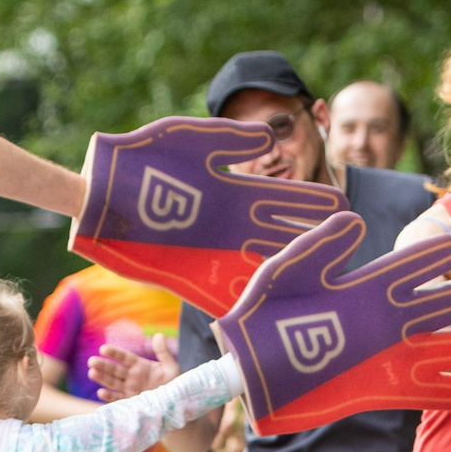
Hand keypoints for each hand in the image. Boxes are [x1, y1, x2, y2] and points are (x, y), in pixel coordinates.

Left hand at [73, 117, 348, 315]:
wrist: (100, 194)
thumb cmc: (140, 159)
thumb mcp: (187, 139)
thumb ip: (228, 140)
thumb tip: (270, 140)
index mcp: (232, 191)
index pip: (283, 197)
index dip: (312, 202)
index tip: (343, 204)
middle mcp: (229, 225)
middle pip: (281, 235)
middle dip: (312, 242)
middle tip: (351, 250)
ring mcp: (212, 252)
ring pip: (261, 265)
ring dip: (288, 276)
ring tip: (322, 287)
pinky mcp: (190, 277)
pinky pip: (226, 292)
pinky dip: (248, 302)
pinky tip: (274, 312)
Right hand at [88, 331, 182, 400]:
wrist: (177, 405)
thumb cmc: (175, 385)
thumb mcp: (171, 367)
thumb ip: (163, 352)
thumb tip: (159, 335)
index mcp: (140, 366)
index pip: (124, 358)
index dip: (114, 353)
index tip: (103, 349)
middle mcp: (132, 377)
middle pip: (114, 369)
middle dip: (103, 365)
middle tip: (91, 361)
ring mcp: (130, 390)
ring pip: (112, 382)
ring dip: (102, 378)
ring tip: (92, 373)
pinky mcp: (130, 402)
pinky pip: (117, 399)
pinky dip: (109, 396)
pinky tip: (101, 392)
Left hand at [217, 211, 450, 432]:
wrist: (245, 371)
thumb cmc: (258, 315)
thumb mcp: (284, 275)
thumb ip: (318, 248)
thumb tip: (356, 221)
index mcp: (359, 285)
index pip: (407, 266)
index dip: (432, 257)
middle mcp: (377, 318)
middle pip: (430, 307)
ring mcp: (379, 355)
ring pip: (433, 349)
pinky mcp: (373, 390)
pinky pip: (416, 392)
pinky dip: (441, 393)